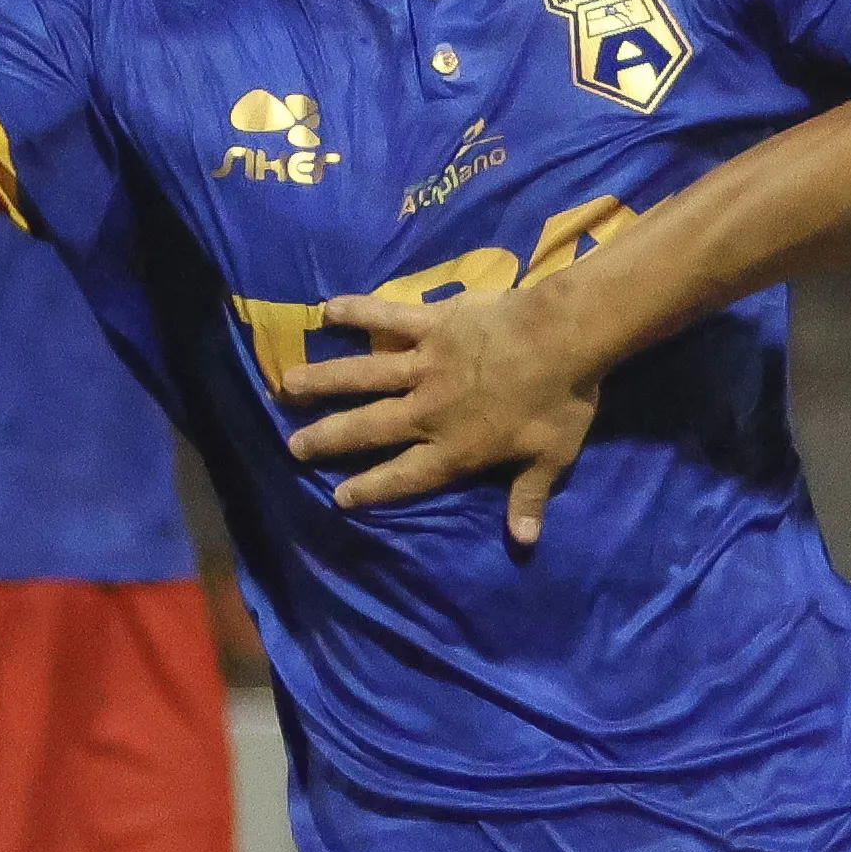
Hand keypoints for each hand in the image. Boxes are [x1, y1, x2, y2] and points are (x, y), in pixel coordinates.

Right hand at [277, 281, 601, 539]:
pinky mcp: (431, 323)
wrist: (564, 337)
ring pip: (363, 376)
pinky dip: (358, 311)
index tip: (338, 495)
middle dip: (328, 439)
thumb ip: (529, 498)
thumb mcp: (551, 458)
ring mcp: (425, 364)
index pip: (404, 476)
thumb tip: (523, 542)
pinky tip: (327, 309)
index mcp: (456, 448)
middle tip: (294, 446)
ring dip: (323, 380)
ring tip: (286, 384)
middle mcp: (428, 411)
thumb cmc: (561, 401)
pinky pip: (387, 317)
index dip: (370, 488)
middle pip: (368, 428)